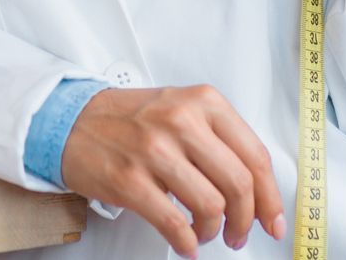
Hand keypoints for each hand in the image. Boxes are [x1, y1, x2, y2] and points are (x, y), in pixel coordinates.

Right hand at [60, 85, 285, 255]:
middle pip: (238, 184)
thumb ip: (220, 140)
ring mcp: (154, 150)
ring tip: (204, 233)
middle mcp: (181, 121)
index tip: (272, 220)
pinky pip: (174, 224)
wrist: (73, 120)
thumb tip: (256, 191)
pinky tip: (185, 244)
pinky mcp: (130, 179)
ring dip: (213, 232)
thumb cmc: (131, 119)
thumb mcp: (182, 109)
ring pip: (211, 206)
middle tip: (238, 234)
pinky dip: (186, 243)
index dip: (270, 198)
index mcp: (203, 102)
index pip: (255, 156)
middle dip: (245, 220)